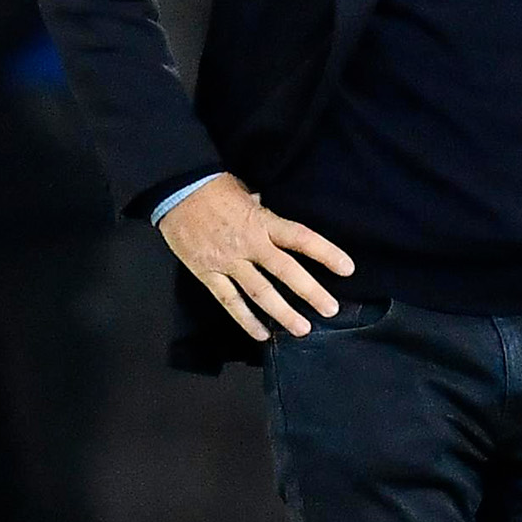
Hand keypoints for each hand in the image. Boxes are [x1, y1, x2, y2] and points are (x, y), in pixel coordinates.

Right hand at [156, 172, 354, 341]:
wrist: (175, 190)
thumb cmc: (213, 187)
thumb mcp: (246, 192)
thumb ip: (262, 211)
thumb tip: (272, 215)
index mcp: (262, 221)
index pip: (301, 239)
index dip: (326, 253)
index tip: (347, 268)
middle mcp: (249, 243)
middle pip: (286, 271)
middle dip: (310, 292)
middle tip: (330, 309)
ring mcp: (228, 261)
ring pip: (260, 292)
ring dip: (283, 312)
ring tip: (302, 329)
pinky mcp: (207, 273)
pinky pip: (229, 300)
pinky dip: (245, 319)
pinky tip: (262, 334)